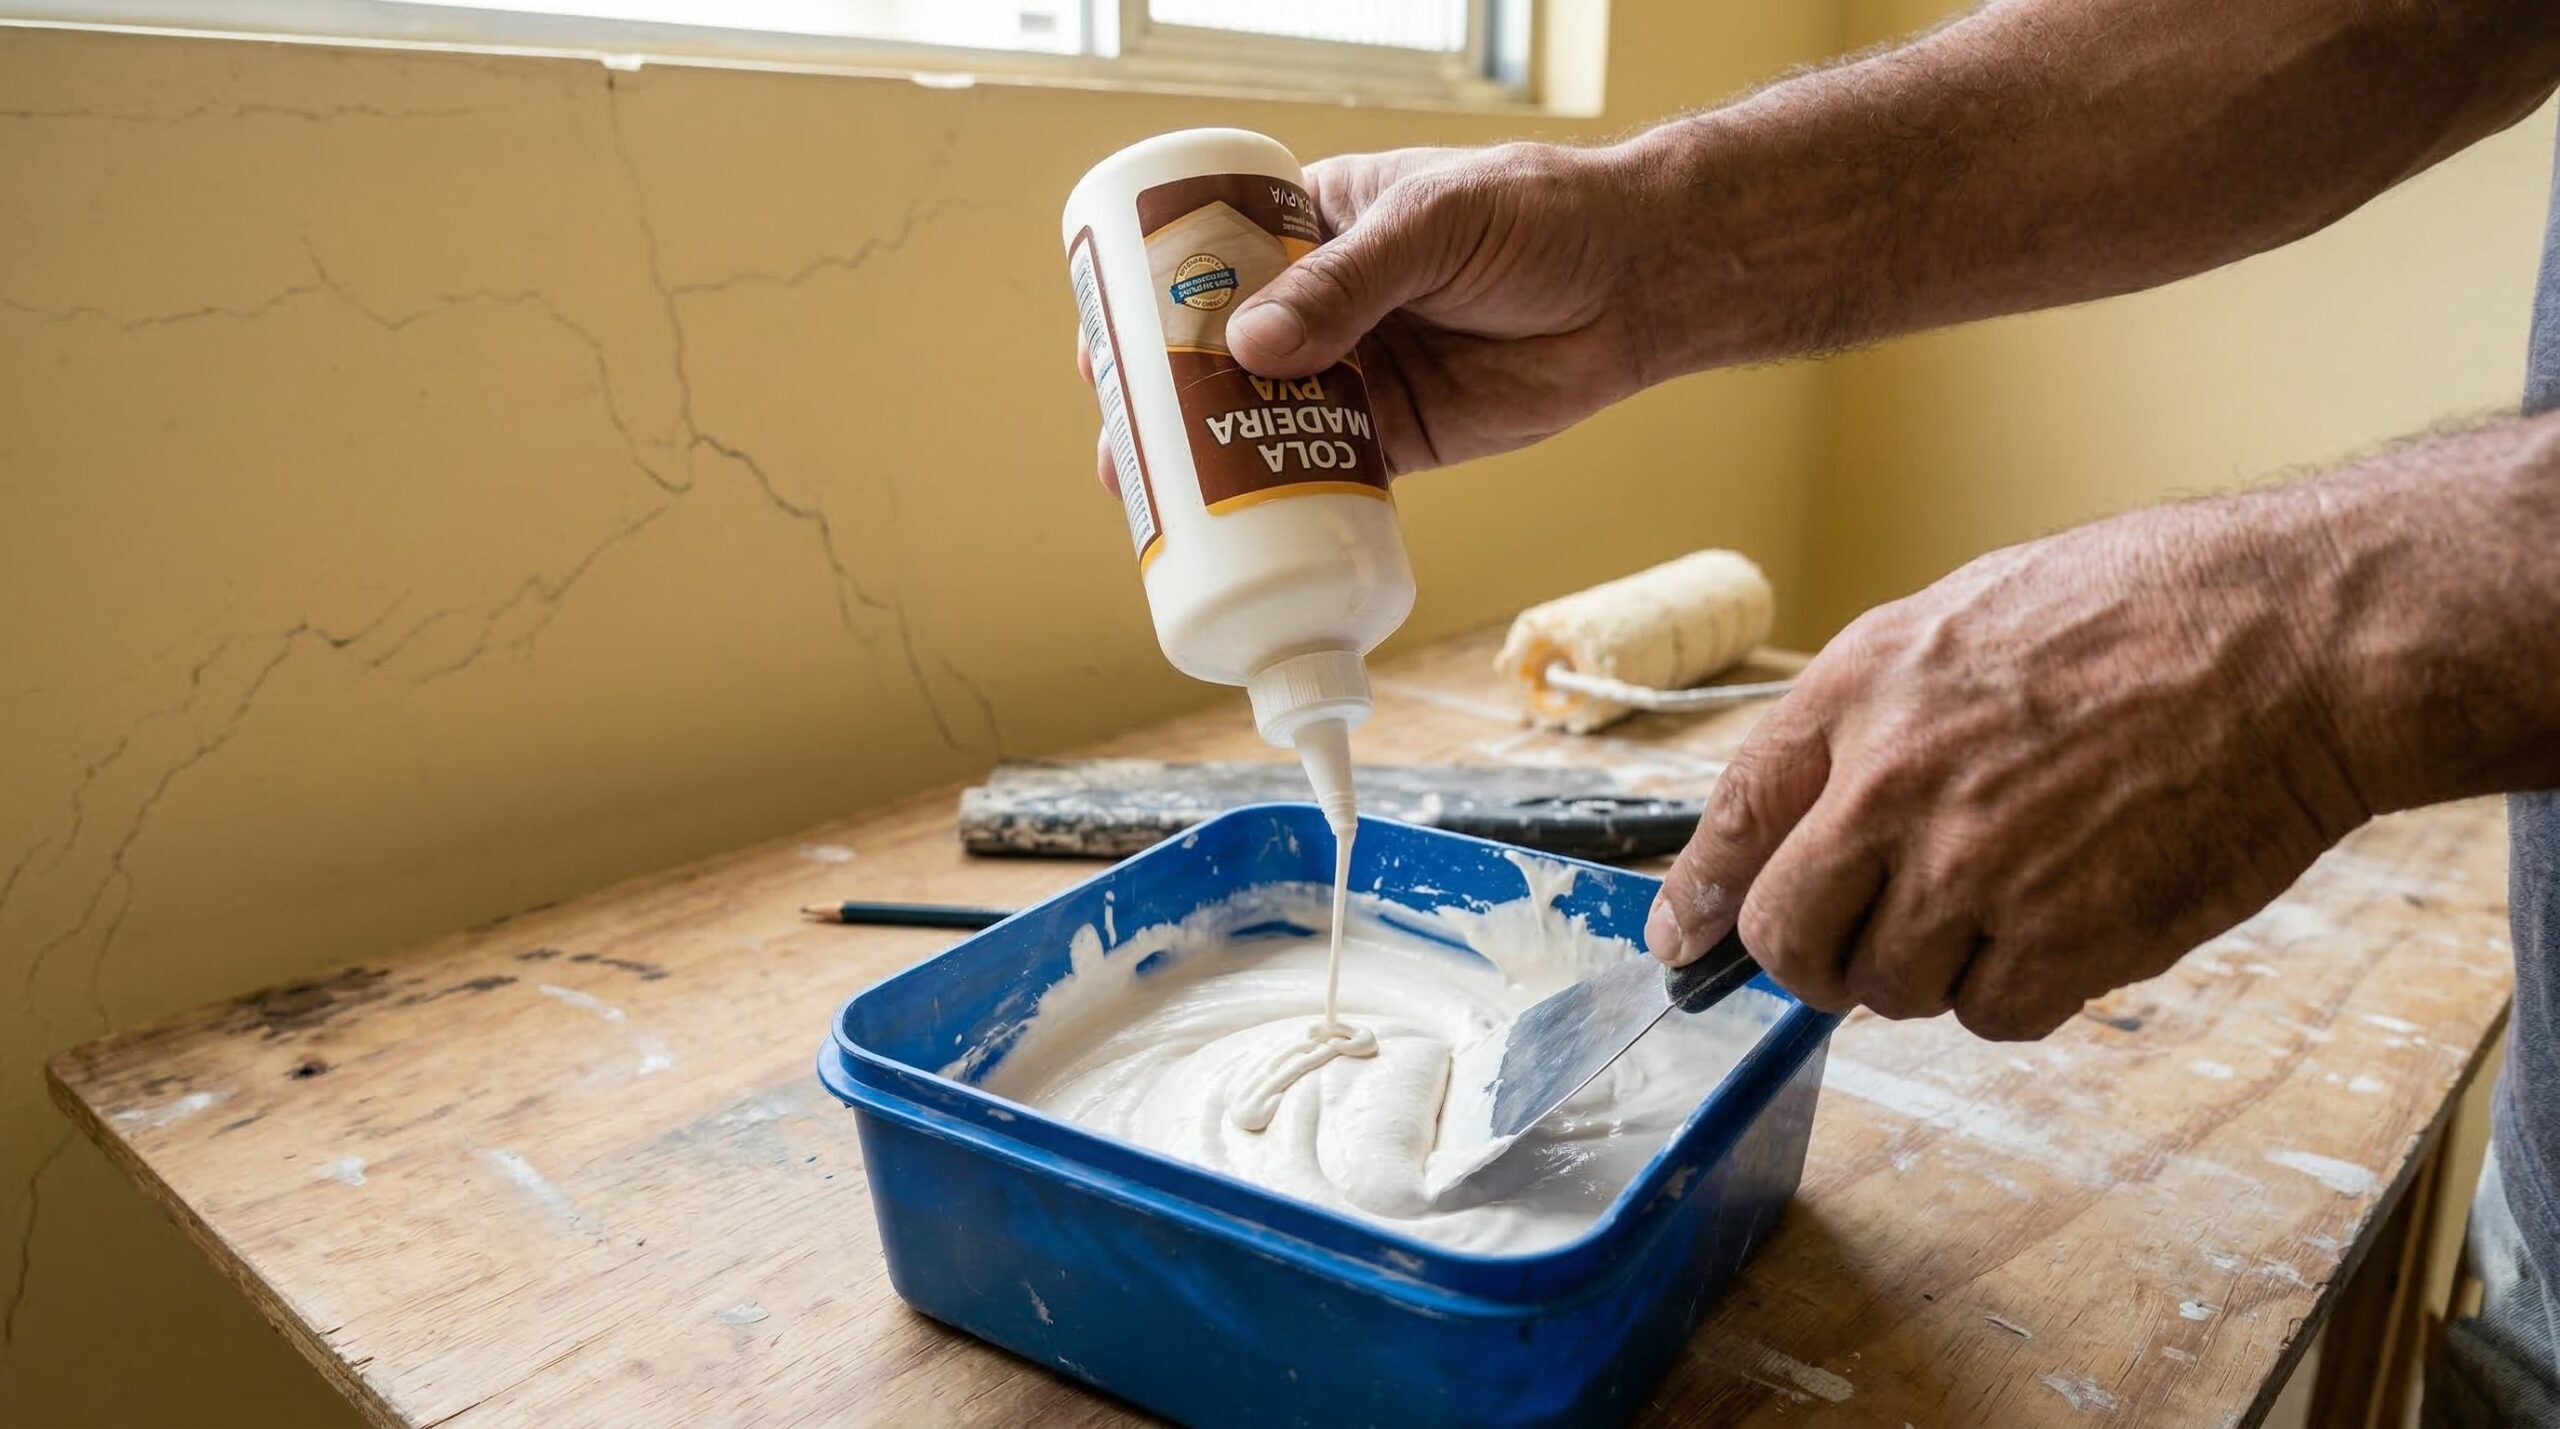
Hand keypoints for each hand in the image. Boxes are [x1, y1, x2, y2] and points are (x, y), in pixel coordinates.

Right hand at [1081, 141, 1666, 488]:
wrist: (1639, 280)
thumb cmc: (1538, 214)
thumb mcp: (1429, 223)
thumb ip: (1345, 284)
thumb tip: (1251, 350)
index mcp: (1314, 226)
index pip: (1209, 264)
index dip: (1150, 308)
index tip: (1104, 347)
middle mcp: (1324, 305)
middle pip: (1217, 358)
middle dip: (1158, 403)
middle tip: (1119, 445)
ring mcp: (1359, 374)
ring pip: (1260, 422)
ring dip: (1205, 462)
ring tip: (1152, 498)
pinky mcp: (1401, 438)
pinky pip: (1325, 475)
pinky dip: (1282, 503)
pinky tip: (1237, 529)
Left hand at [1641, 496, 2372, 1039]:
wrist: (2285, 641)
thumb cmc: (2139, 612)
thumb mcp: (1959, 618)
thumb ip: (1871, 718)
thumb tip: (1812, 814)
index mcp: (1857, 694)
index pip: (1730, 822)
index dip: (1697, 899)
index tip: (1682, 942)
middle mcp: (1891, 787)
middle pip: (1786, 938)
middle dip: (1809, 960)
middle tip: (1857, 949)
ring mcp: (1972, 871)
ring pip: (1889, 989)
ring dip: (1929, 970)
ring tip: (2004, 902)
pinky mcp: (2062, 938)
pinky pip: (1992, 1015)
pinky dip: (2018, 993)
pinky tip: (2064, 928)